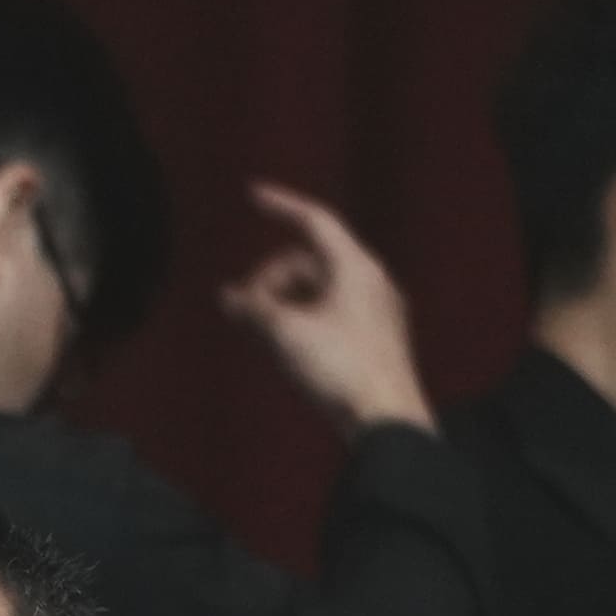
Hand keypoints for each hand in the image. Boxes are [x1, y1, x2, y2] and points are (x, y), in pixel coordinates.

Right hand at [217, 180, 430, 434]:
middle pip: (308, 262)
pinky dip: (302, 321)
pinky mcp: (373, 341)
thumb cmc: (343, 370)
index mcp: (355, 266)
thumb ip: (253, 308)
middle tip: (244, 310)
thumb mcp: (286, 333)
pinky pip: (330, 316)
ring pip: (318, 292)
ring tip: (260, 334)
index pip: (315, 220)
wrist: (388, 422)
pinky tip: (284, 348)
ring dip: (283, 304)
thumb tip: (228, 297)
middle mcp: (370, 282)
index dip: (282, 204)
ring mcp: (374, 312)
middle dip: (271, 279)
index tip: (253, 194)